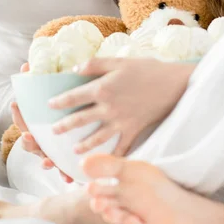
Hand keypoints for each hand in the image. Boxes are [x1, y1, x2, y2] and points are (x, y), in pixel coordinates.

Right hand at [14, 63, 72, 182]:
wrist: (77, 118)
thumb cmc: (60, 105)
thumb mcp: (52, 91)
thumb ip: (38, 79)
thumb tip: (26, 65)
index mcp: (37, 122)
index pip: (22, 117)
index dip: (18, 112)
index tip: (15, 104)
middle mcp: (41, 138)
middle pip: (30, 142)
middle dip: (28, 141)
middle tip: (29, 137)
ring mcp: (51, 150)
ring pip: (45, 157)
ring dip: (46, 161)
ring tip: (49, 162)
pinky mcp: (64, 159)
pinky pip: (64, 168)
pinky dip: (65, 174)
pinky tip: (71, 178)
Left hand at [49, 57, 195, 155]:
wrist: (173, 85)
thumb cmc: (147, 69)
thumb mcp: (119, 61)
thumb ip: (95, 64)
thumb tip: (74, 69)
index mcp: (102, 88)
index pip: (73, 97)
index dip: (59, 102)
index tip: (49, 105)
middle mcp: (108, 108)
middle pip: (80, 120)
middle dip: (64, 126)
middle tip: (53, 131)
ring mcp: (120, 122)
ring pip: (96, 138)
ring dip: (83, 145)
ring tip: (74, 149)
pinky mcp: (133, 130)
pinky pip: (120, 147)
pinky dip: (112, 156)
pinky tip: (105, 162)